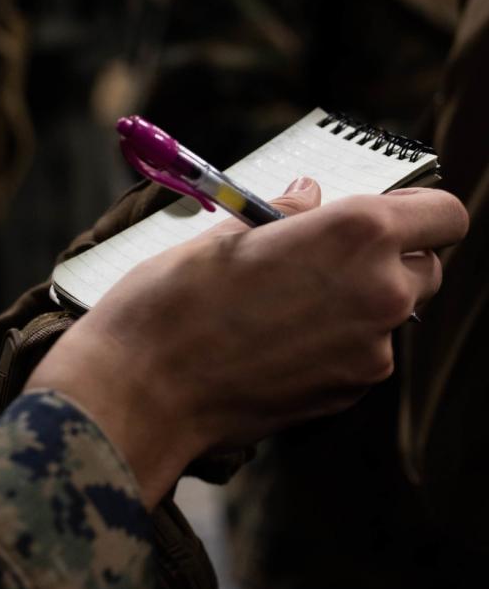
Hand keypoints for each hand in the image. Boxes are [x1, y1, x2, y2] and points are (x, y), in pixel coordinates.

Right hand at [27, 180, 467, 508]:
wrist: (144, 389)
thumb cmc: (175, 300)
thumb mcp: (228, 231)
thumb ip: (288, 212)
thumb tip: (310, 195)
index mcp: (356, 234)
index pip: (444, 214)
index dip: (418, 208)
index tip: (387, 206)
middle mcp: (380, 292)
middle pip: (426, 265)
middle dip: (390, 253)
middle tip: (327, 248)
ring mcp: (370, 351)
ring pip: (393, 311)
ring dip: (361, 297)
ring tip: (288, 294)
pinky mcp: (350, 393)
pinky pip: (363, 351)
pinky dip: (337, 337)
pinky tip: (278, 333)